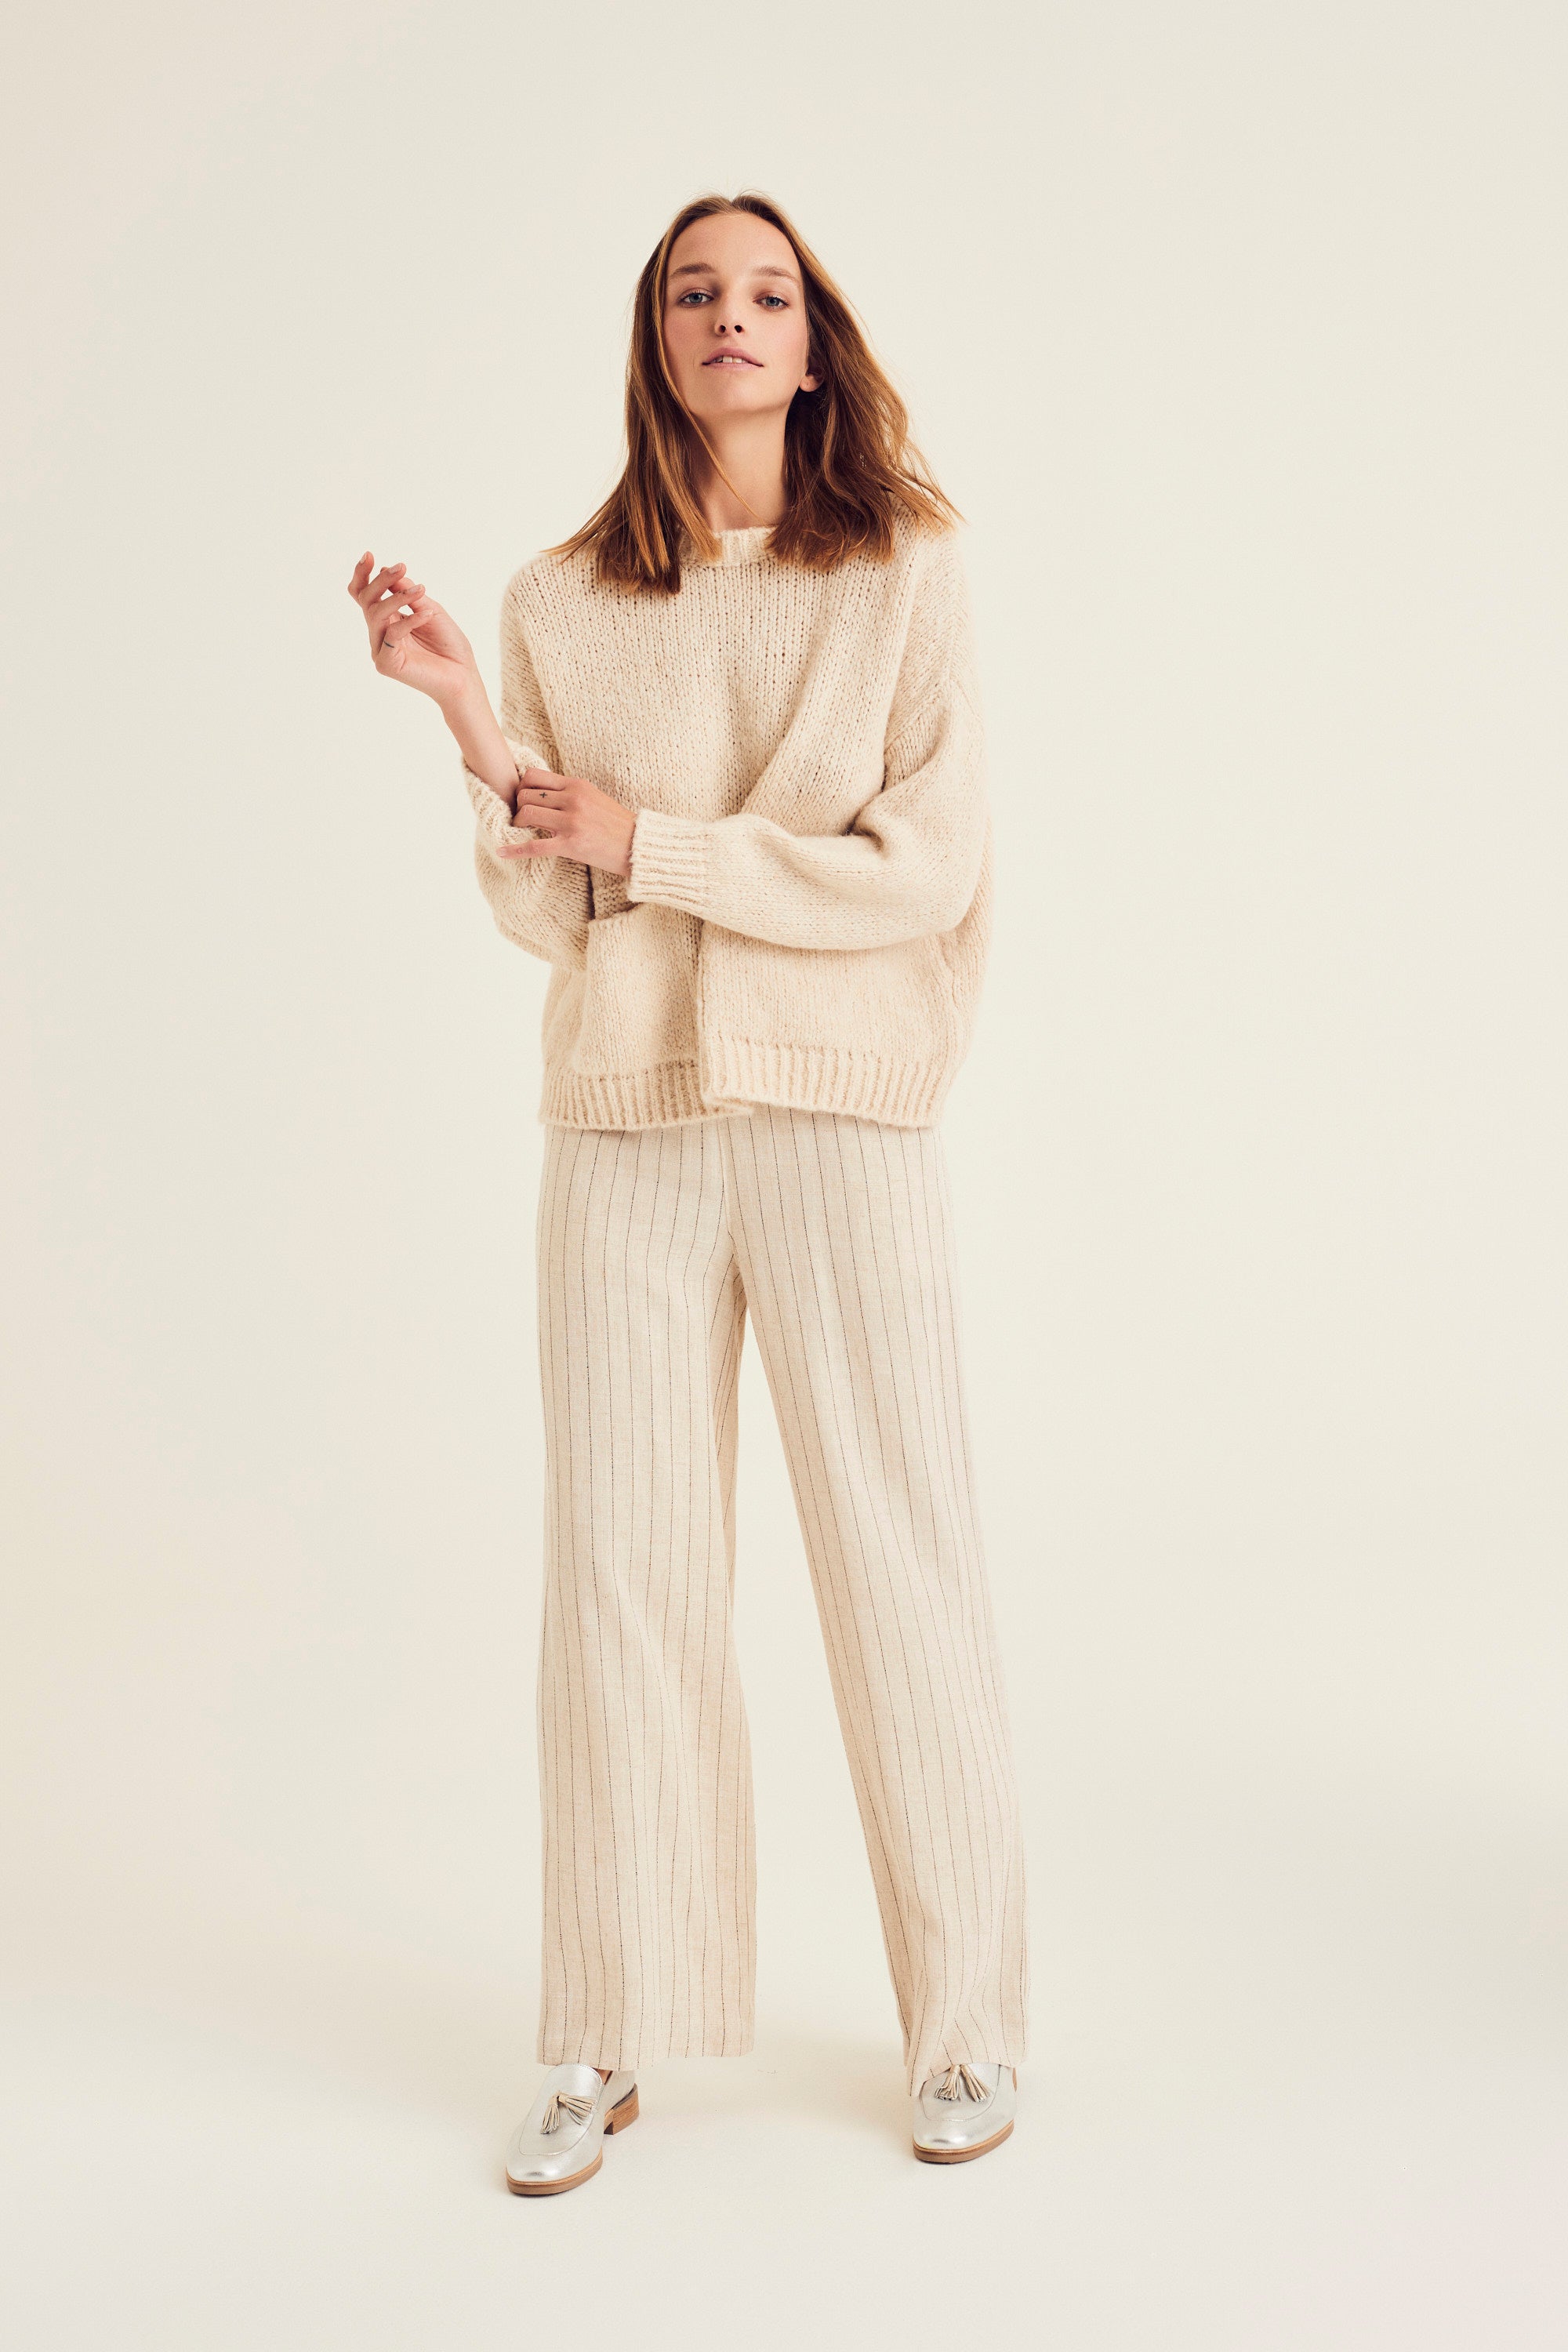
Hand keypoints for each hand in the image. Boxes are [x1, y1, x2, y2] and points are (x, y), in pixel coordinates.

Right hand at [347, 552, 478, 709]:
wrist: (464, 676)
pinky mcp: (387, 664)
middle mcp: (380, 634)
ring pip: (376, 614)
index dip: (362, 575)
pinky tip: (428, 614)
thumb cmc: (449, 645)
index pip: (365, 596)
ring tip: (421, 590)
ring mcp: (381, 649)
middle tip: (401, 566)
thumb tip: (385, 570)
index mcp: (388, 620)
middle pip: (367, 601)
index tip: (369, 555)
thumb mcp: (431, 610)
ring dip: (397, 597)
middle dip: (382, 581)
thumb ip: (409, 594)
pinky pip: (392, 634)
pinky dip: (410, 620)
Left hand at [498, 768, 637, 877]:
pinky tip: (502, 852)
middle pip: (526, 794)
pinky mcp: (570, 845)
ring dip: (518, 824)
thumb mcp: (594, 797)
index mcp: (577, 785)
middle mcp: (572, 799)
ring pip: (526, 814)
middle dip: (517, 807)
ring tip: (522, 832)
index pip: (534, 775)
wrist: (638, 845)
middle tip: (521, 818)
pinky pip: (534, 846)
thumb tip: (542, 793)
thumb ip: (569, 793)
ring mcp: (571, 822)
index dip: (521, 787)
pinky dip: (514, 850)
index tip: (523, 800)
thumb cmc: (616, 824)